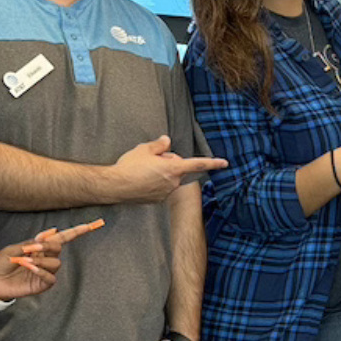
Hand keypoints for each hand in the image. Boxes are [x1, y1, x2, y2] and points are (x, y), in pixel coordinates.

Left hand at [0, 217, 101, 300]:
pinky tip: (29, 269)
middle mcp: (45, 258)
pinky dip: (41, 272)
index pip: (62, 238)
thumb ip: (33, 242)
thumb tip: (52, 231)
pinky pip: (50, 278)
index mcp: (40, 247)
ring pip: (55, 263)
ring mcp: (45, 272)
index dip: (77, 232)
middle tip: (32, 248)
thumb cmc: (0, 264)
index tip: (92, 225)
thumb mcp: (14, 248)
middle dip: (48, 246)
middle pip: (59, 248)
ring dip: (41, 261)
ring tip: (25, 262)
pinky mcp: (42, 285)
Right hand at [106, 135, 228, 203]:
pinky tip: (141, 180)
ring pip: (169, 178)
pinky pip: (161, 188)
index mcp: (173, 168)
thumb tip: (167, 141)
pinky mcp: (157, 200)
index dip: (212, 163)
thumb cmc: (129, 166)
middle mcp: (173, 183)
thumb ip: (159, 144)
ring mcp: (165, 193)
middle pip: (178, 168)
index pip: (197, 164)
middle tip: (152, 159)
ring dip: (161, 173)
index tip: (225, 163)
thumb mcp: (144, 149)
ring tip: (142, 170)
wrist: (115, 186)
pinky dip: (155, 183)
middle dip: (169, 162)